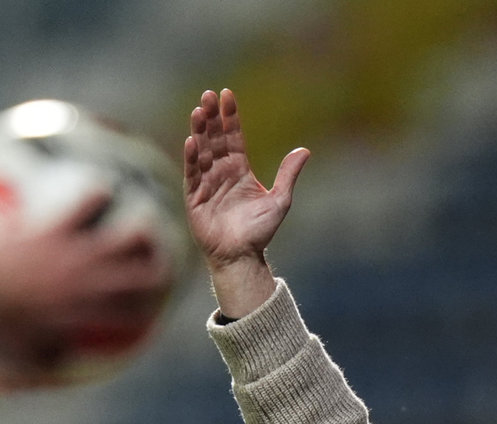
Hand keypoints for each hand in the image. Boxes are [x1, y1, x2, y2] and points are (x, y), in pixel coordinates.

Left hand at [0, 194, 170, 381]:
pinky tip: (102, 191)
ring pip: (126, 237)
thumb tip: (57, 363)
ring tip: (142, 224)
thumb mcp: (21, 355)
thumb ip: (46, 357)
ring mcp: (72, 254)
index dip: (143, 311)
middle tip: (158, 264)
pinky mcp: (53, 229)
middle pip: (141, 275)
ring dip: (139, 231)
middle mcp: (87, 283)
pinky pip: (86, 205)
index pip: (129, 315)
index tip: (147, 307)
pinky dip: (97, 196)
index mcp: (81, 313)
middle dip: (156, 270)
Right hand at [183, 88, 308, 317]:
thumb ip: (288, 175)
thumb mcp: (280, 200)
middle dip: (211, 117)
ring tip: (198, 111)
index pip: (233, 137)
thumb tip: (305, 151)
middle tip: (208, 95)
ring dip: (199, 131)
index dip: (230, 116)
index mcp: (239, 170)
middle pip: (214, 138)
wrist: (242, 257)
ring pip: (201, 152)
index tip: (227, 95)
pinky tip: (191, 142)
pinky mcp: (194, 198)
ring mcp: (206, 184)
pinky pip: (191, 175)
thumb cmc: (260, 231)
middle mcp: (221, 173)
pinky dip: (191, 159)